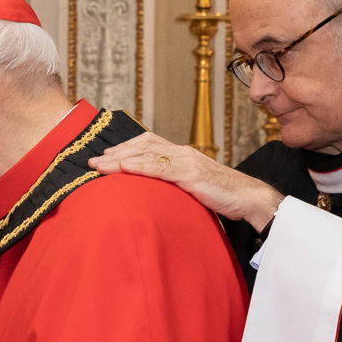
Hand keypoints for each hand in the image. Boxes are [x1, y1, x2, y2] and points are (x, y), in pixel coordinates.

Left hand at [88, 132, 283, 231]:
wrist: (248, 198)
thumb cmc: (222, 195)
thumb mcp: (193, 187)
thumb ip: (174, 185)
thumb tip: (155, 194)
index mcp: (182, 155)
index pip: (149, 144)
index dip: (126, 147)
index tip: (106, 156)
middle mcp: (182, 153)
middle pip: (142, 147)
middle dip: (116, 153)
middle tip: (93, 162)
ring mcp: (186, 162)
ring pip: (147, 155)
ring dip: (120, 159)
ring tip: (100, 166)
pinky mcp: (191, 174)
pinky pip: (161, 169)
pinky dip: (141, 167)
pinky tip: (124, 168)